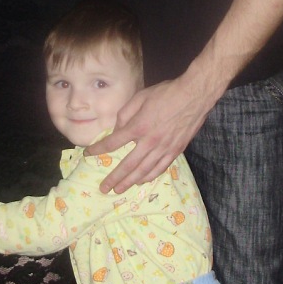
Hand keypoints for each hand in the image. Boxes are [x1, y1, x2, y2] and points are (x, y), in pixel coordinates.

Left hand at [85, 75, 216, 194]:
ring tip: (119, 189)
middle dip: (114, 178)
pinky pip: (160, 168)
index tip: (88, 154)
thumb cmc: (166, 93)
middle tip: (104, 188)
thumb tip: (117, 129)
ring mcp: (163, 148)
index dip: (99, 149)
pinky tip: (142, 181)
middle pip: (128, 165)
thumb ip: (125, 114)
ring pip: (144, 171)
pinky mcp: (175, 151)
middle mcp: (149, 141)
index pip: (113, 142)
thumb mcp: (140, 97)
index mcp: (138, 126)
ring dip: (130, 182)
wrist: (194, 96)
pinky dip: (149, 176)